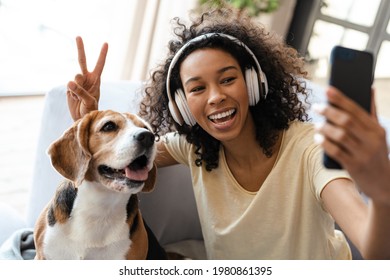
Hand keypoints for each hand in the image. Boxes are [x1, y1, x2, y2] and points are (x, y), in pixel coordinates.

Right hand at [67, 36, 107, 120]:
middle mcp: (86, 79)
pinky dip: (71, 93)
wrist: (82, 118)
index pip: (99, 65)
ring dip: (77, 86)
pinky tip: (75, 99)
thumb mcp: (89, 101)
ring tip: (80, 97)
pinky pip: (68, 86)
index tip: (106, 43)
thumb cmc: (91, 110)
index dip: (102, 54)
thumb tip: (70, 81)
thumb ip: (81, 91)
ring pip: (75, 77)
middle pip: (82, 61)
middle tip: (78, 36)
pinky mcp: (69, 88)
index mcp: (95, 80)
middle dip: (80, 48)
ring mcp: (77, 82)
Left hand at [315, 86, 389, 204]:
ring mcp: (363, 154)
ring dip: (325, 128)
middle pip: (347, 121)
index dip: (340, 99)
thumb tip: (369, 88)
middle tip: (316, 106)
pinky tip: (317, 138)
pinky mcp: (354, 166)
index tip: (327, 90)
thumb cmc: (375, 154)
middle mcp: (372, 140)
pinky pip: (336, 152)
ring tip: (316, 125)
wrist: (385, 184)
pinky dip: (325, 144)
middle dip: (329, 112)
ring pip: (340, 136)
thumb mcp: (378, 135)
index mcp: (377, 129)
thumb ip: (371, 113)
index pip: (356, 109)